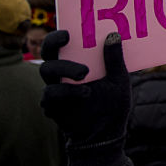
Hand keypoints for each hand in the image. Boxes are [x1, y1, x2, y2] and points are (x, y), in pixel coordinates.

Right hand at [41, 30, 130, 148]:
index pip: (60, 45)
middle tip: (68, 41)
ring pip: (47, 71)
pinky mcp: (52, 107)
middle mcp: (62, 74)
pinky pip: (50, 96)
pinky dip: (66, 93)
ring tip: (85, 77)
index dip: (58, 36)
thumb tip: (114, 36)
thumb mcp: (118, 80)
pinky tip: (84, 95)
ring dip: (65, 69)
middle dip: (54, 45)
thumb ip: (114, 60)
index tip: (69, 32)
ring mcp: (56, 90)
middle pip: (48, 54)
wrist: (107, 133)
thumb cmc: (113, 103)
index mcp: (77, 63)